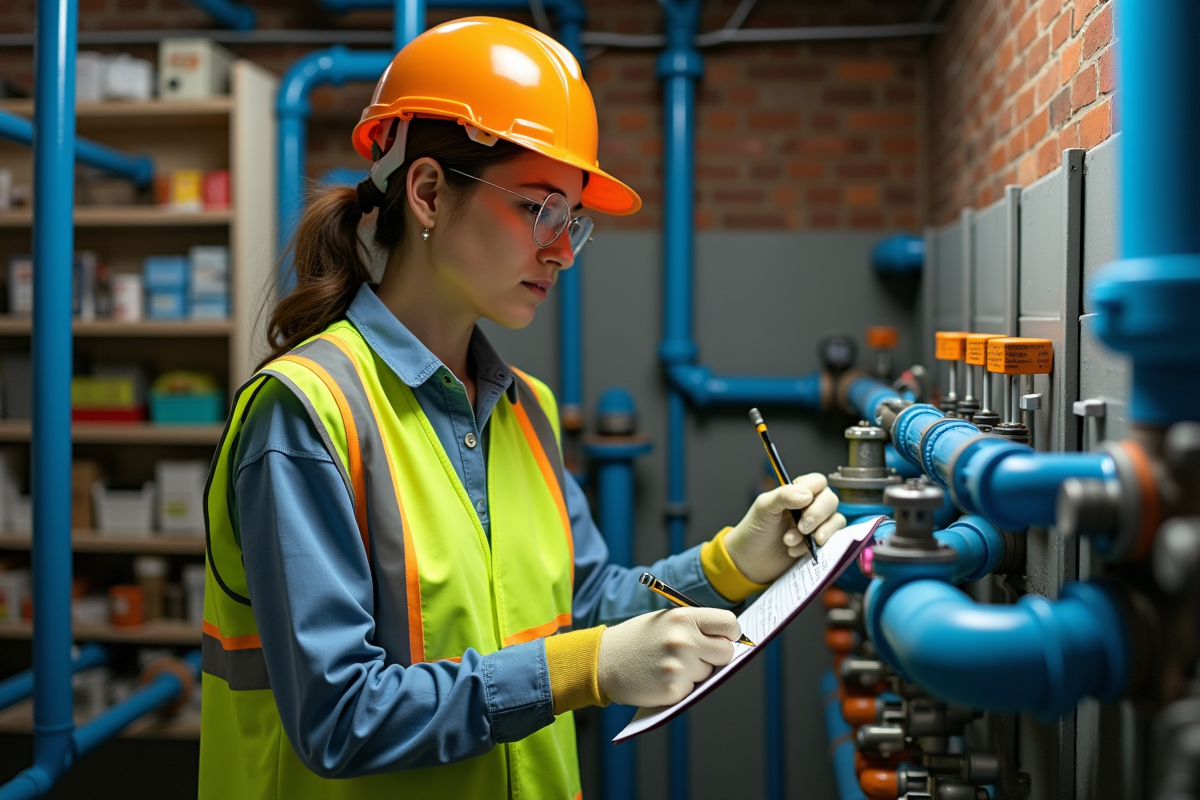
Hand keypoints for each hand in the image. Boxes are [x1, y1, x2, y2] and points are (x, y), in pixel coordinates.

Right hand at [597, 607, 739, 707]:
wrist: (605, 660)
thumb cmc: (638, 639)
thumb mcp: (665, 620)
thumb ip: (695, 626)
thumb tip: (729, 639)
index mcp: (684, 618)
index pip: (729, 623)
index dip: (731, 632)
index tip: (727, 637)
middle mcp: (684, 641)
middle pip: (725, 652)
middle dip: (717, 655)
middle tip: (700, 654)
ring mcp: (680, 667)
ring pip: (709, 672)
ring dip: (696, 671)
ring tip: (669, 664)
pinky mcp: (674, 690)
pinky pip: (693, 688)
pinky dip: (682, 685)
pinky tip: (662, 677)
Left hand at [723, 473, 845, 583]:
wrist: (751, 560)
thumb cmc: (755, 529)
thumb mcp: (764, 508)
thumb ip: (783, 496)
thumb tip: (807, 495)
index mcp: (797, 492)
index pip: (818, 482)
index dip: (814, 491)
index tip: (802, 504)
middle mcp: (811, 506)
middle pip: (831, 500)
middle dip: (817, 515)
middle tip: (801, 528)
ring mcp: (817, 525)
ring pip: (836, 520)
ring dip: (816, 532)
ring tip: (789, 541)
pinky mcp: (820, 544)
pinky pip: (831, 541)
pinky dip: (812, 547)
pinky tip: (792, 551)